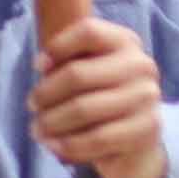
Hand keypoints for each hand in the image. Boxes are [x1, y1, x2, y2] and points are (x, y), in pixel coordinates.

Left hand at [29, 17, 166, 177]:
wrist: (137, 139)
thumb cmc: (102, 96)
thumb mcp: (88, 71)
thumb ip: (67, 63)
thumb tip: (42, 67)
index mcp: (125, 42)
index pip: (88, 32)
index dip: (57, 47)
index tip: (38, 66)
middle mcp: (141, 65)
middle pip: (78, 74)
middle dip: (46, 93)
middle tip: (31, 105)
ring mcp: (147, 98)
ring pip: (84, 109)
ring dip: (52, 122)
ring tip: (37, 129)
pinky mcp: (146, 130)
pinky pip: (97, 138)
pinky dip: (68, 144)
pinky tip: (53, 145)